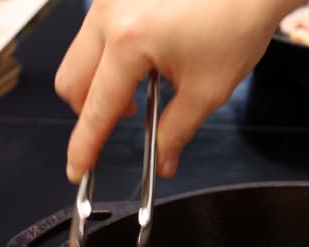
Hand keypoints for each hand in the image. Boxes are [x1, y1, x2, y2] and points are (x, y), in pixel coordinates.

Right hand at [55, 0, 303, 182]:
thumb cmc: (236, 22)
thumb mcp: (208, 90)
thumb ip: (177, 131)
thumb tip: (163, 161)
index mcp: (130, 41)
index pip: (96, 108)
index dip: (85, 145)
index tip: (77, 169)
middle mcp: (109, 14)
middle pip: (72, 81)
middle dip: (92, 110)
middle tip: (129, 118)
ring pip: (80, 57)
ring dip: (103, 82)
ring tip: (145, 87)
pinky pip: (96, 34)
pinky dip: (111, 57)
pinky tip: (147, 60)